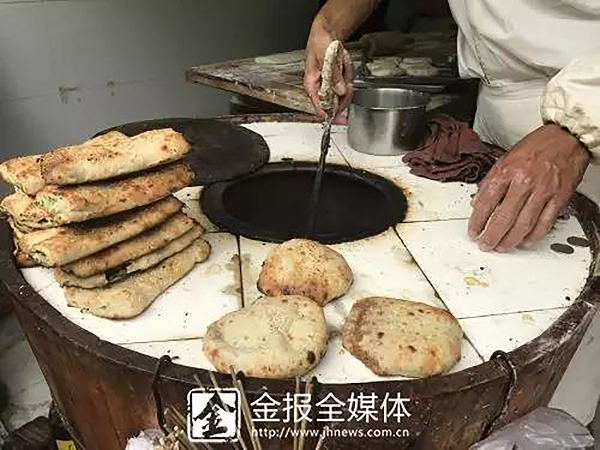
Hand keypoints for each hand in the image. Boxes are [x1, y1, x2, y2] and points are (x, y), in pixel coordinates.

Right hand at [303, 18, 353, 123]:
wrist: (325, 35)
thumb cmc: (319, 44)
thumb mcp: (326, 57)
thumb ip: (333, 75)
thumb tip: (340, 91)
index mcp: (311, 85)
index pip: (319, 107)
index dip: (329, 114)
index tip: (339, 119)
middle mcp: (320, 88)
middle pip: (335, 102)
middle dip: (344, 89)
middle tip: (344, 73)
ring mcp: (329, 85)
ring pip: (344, 93)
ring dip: (346, 75)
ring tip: (340, 60)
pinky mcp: (337, 82)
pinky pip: (347, 83)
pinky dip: (348, 71)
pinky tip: (343, 61)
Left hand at [468, 124, 589, 251]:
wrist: (567, 138)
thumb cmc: (537, 147)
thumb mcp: (505, 158)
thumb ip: (490, 181)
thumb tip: (477, 202)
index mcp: (507, 172)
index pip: (486, 202)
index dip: (477, 221)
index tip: (473, 231)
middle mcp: (524, 182)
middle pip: (503, 218)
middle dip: (491, 236)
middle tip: (485, 244)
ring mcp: (542, 192)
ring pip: (523, 225)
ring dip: (510, 240)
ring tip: (501, 246)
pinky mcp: (558, 198)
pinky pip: (544, 223)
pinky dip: (533, 236)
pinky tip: (525, 241)